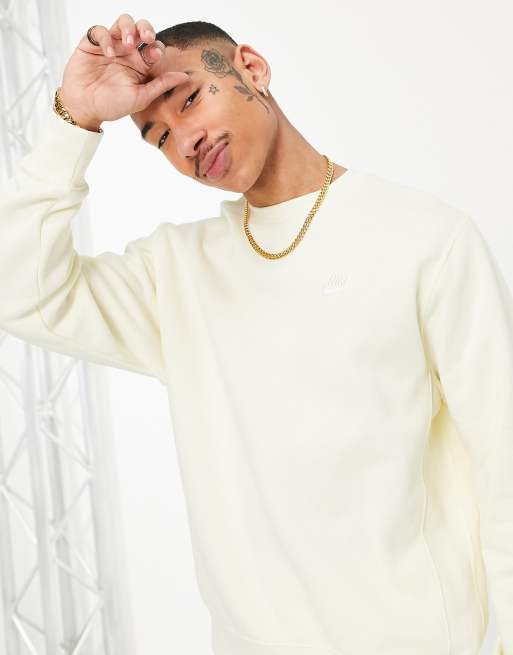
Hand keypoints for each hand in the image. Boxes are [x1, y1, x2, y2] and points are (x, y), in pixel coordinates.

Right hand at [59, 14, 189, 129]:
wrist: (84, 108)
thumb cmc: (112, 106)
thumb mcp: (141, 97)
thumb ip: (161, 85)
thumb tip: (185, 77)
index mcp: (141, 64)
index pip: (154, 46)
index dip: (157, 46)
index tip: (155, 54)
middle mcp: (127, 53)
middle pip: (140, 28)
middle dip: (145, 28)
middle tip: (146, 38)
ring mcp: (110, 46)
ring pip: (123, 23)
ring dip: (128, 28)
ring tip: (128, 45)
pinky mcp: (91, 44)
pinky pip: (99, 30)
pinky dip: (105, 38)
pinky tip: (108, 53)